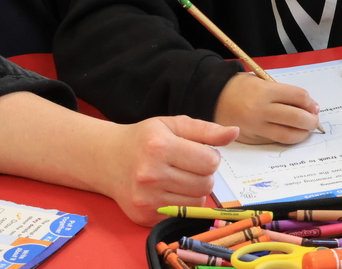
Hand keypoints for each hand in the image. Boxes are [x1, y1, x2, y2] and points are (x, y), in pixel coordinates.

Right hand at [104, 116, 237, 226]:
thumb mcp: (173, 125)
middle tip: (190, 166)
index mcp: (160, 146)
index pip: (210, 162)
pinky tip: (168, 190)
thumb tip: (234, 132)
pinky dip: (181, 204)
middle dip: (204, 175)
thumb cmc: (144, 139)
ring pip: (196, 203)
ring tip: (180, 178)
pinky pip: (181, 215)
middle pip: (206, 185)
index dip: (211, 157)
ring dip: (195, 191)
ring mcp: (147, 198)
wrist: (107, 159)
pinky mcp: (144, 216)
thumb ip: (206, 130)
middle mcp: (151, 174)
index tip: (199, 152)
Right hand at [213, 72, 320, 144]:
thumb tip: (307, 106)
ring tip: (305, 129)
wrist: (212, 98)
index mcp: (264, 91)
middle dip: (311, 120)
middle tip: (314, 119)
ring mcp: (256, 127)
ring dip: (302, 133)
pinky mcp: (252, 139)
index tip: (314, 106)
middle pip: (296, 118)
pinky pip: (275, 140)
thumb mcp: (260, 81)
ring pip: (288, 135)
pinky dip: (286, 137)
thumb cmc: (239, 87)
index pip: (298, 97)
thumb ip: (282, 92)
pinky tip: (290, 132)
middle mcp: (260, 110)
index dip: (310, 102)